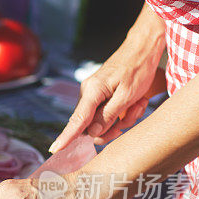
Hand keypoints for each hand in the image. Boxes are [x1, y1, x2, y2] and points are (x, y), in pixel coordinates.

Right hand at [50, 4, 165, 152]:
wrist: (143, 50)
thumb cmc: (138, 69)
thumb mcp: (128, 95)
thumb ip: (109, 116)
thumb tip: (92, 133)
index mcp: (92, 91)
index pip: (77, 119)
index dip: (66, 136)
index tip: (55, 149)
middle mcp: (88, 93)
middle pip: (92, 125)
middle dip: (113, 127)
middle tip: (131, 116)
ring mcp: (94, 95)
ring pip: (102, 121)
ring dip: (123, 118)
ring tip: (138, 104)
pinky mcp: (101, 96)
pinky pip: (108, 114)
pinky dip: (123, 112)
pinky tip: (136, 101)